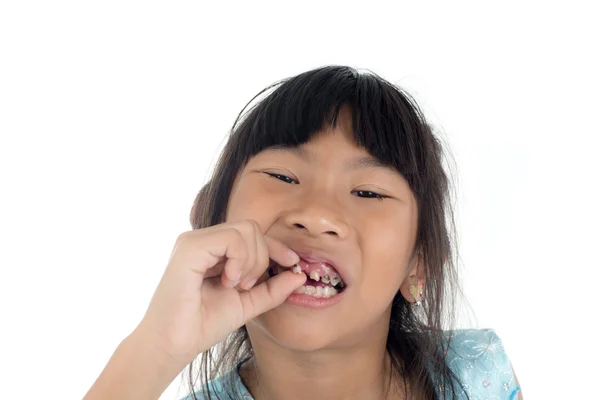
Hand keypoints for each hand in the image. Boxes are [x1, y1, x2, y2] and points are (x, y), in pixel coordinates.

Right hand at [135, 220, 305, 366]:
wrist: (173, 344)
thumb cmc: (203, 324)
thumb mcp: (248, 304)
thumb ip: (273, 288)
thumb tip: (301, 275)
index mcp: (213, 250)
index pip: (253, 234)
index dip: (277, 247)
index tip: (293, 263)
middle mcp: (203, 240)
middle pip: (252, 228)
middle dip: (263, 257)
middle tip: (247, 285)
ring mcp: (194, 240)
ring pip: (245, 230)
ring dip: (252, 261)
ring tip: (236, 285)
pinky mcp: (190, 247)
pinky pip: (231, 238)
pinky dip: (239, 259)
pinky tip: (229, 281)